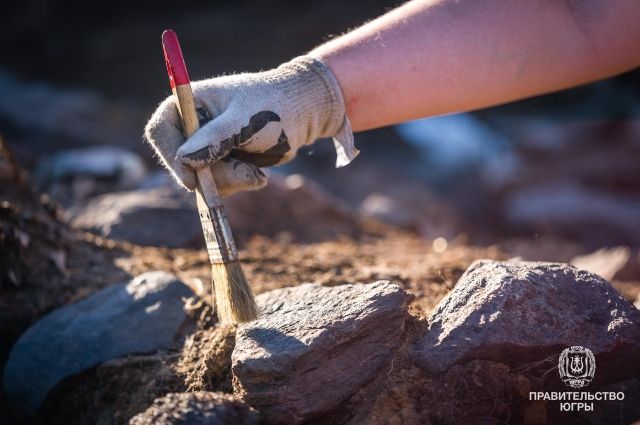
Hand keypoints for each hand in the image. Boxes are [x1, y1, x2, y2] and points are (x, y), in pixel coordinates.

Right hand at [145, 56, 356, 195]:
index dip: (170, 156)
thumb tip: (185, 161)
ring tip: (256, 172)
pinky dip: (238, 183)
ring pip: (201, 178)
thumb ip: (216, 139)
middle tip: (243, 176)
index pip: (161, 131)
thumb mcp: (244, 120)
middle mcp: (192, 126)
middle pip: (180, 162)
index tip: (190, 179)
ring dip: (229, 180)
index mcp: (189, 103)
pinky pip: (219, 185)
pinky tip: (258, 174)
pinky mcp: (222, 163)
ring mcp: (207, 147)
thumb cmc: (272, 105)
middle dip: (210, 175)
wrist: (302, 115)